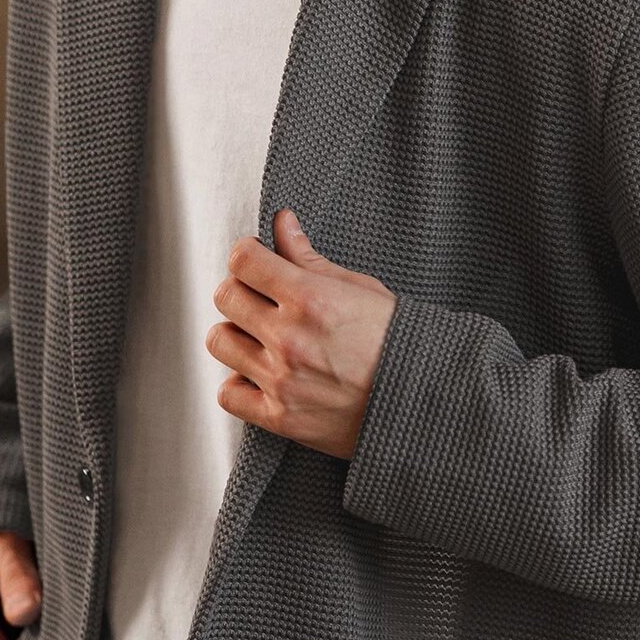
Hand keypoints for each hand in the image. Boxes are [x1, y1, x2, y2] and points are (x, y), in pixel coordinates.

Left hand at [206, 209, 398, 461]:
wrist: (420, 398)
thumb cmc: (395, 338)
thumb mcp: (359, 286)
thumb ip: (310, 257)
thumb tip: (282, 223)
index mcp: (310, 297)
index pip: (244, 261)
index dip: (247, 253)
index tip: (256, 258)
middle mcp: (289, 337)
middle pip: (226, 297)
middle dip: (240, 288)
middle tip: (259, 295)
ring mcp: (281, 379)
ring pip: (219, 341)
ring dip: (235, 332)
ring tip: (258, 334)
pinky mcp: (279, 417)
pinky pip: (228, 393)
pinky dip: (238, 381)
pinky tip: (259, 372)